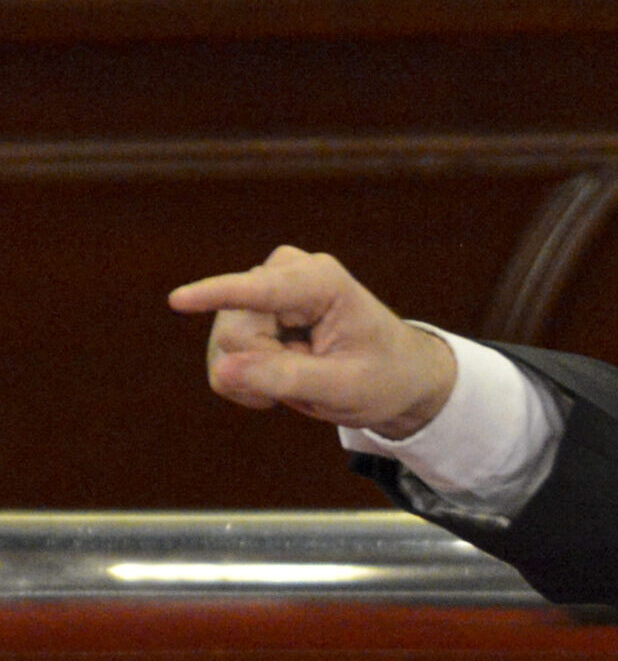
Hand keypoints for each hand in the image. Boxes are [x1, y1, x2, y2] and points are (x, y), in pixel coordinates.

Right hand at [171, 245, 455, 437]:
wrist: (395, 375)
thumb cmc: (383, 377)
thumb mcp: (346, 387)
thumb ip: (288, 378)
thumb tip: (222, 370)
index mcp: (320, 281)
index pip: (259, 291)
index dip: (217, 295)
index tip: (178, 301)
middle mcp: (284, 273)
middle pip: (237, 334)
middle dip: (266, 369)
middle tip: (315, 375)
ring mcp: (261, 291)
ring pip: (225, 348)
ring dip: (259, 378)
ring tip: (305, 374)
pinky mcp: (246, 312)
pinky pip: (222, 359)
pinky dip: (247, 381)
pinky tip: (282, 379)